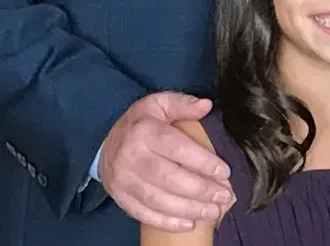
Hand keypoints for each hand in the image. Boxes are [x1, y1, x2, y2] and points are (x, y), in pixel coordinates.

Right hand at [98, 91, 232, 231]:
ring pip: (158, 199)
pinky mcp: (120, 198)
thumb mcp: (158, 104)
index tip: (224, 172)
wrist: (104, 143)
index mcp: (145, 131)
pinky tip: (188, 224)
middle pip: (169, 177)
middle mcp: (132, 157)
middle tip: (223, 196)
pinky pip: (143, 214)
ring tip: (212, 212)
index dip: (202, 162)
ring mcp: (124, 180)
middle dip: (200, 190)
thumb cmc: (140, 123)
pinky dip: (166, 222)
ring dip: (188, 208)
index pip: (177, 148)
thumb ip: (182, 104)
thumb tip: (206, 106)